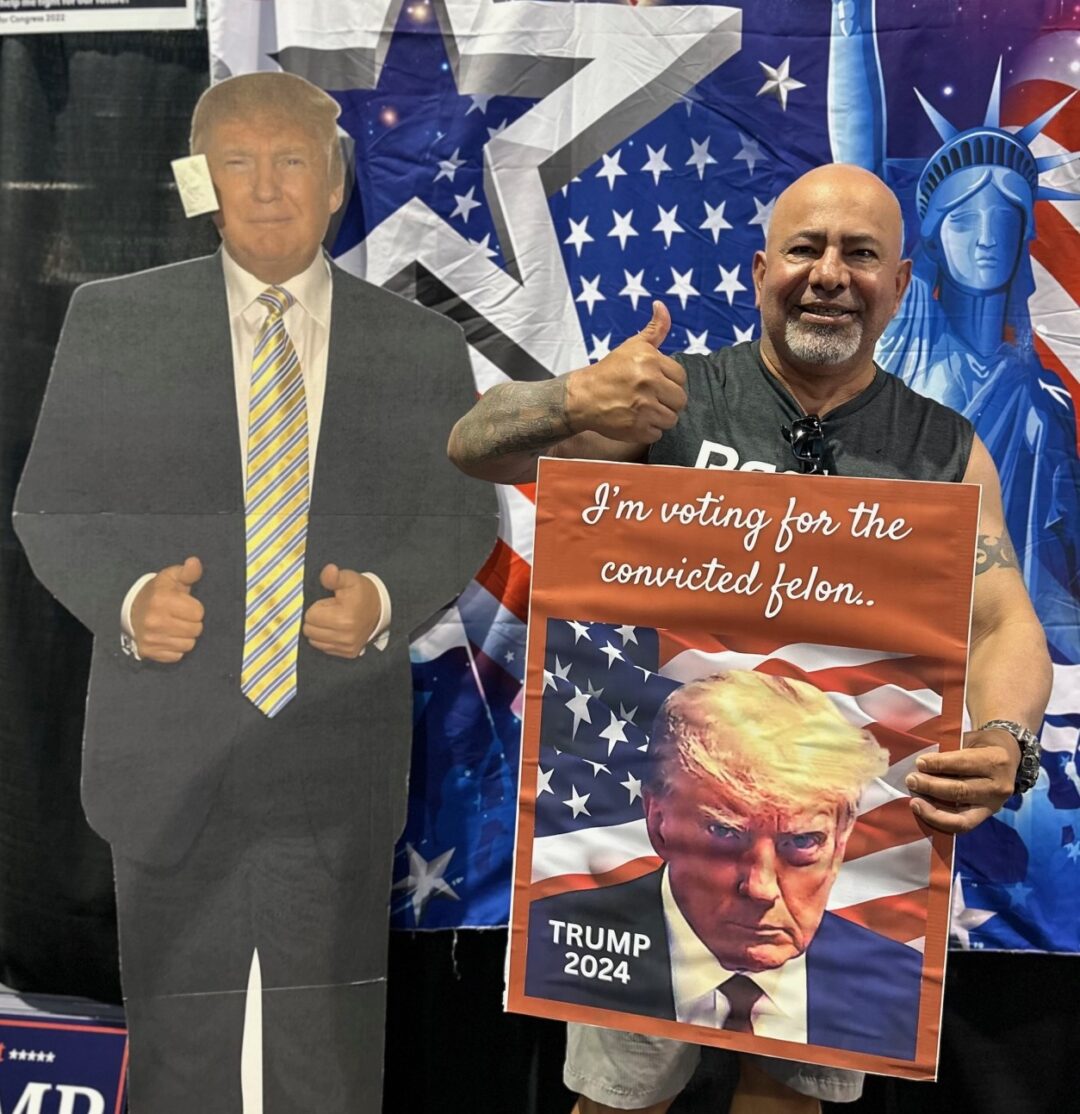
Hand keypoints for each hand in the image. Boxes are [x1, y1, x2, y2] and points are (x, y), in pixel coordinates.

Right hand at [130, 556, 204, 663]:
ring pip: (188, 644)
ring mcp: (151, 638)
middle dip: (192, 622)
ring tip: (175, 626)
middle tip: (181, 616)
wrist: (132, 611)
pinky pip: (177, 655)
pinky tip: (168, 637)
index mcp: (162, 600)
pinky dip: (176, 648)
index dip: (195, 608)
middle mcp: (154, 621)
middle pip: (196, 630)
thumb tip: (195, 562)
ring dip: (185, 636)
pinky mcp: (149, 652)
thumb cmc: (158, 593)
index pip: (198, 613)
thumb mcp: (171, 578)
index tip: (185, 605)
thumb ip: (188, 572)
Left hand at [303, 564, 379, 658]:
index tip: (331, 603)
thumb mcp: (349, 579)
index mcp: (344, 619)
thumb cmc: (361, 592)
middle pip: (309, 630)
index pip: (310, 616)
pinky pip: (324, 648)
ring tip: (333, 620)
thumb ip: (334, 577)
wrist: (380, 608)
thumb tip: (328, 570)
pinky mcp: (349, 653)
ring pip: (314, 641)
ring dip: (319, 630)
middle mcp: (345, 636)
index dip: (318, 606)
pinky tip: (337, 629)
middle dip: (316, 619)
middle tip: (331, 611)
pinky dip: (326, 639)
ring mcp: (347, 646)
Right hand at [564, 301, 686, 443]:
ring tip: (645, 410)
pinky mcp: (637, 429)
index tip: (656, 384)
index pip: (681, 377)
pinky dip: (649, 430)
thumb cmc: (609, 371)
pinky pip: (658, 434)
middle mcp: (648, 384)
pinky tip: (637, 421)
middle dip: (668, 401)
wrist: (582, 397)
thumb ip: (655, 329)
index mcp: (650, 361)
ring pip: (671, 419)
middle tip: (652, 399)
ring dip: (660, 417)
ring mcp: (643, 408)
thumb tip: (661, 305)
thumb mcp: (632, 346)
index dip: (670, 382)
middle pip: (680, 400)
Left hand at [904, 728, 1020, 833]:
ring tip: (915, 801)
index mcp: (994, 760)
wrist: (1009, 758)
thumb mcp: (970, 739)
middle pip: (961, 791)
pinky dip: (941, 821)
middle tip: (911, 780)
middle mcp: (998, 786)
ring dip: (933, 809)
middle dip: (931, 786)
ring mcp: (993, 805)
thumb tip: (920, 763)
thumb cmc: (981, 745)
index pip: (964, 764)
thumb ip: (950, 750)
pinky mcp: (987, 816)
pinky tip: (924, 812)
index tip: (919, 762)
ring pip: (961, 815)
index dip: (939, 764)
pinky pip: (963, 825)